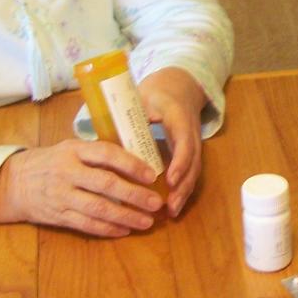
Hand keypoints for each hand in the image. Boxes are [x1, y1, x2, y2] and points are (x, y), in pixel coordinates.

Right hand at [0, 140, 162, 236]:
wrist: (13, 183)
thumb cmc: (50, 162)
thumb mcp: (70, 148)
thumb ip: (96, 153)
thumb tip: (136, 156)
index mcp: (74, 151)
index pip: (107, 154)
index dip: (131, 164)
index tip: (151, 174)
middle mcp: (68, 173)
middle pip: (106, 184)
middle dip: (135, 195)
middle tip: (156, 203)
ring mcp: (62, 196)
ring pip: (99, 209)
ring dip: (126, 216)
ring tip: (146, 221)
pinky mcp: (58, 216)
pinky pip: (86, 225)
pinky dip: (107, 229)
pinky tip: (125, 230)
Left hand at [138, 67, 207, 217]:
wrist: (179, 86)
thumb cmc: (157, 92)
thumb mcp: (143, 97)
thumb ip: (128, 115)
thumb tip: (102, 132)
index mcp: (179, 117)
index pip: (184, 142)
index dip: (179, 162)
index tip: (169, 180)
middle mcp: (191, 132)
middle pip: (193, 163)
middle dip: (183, 186)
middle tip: (169, 206)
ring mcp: (194, 143)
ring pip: (194, 171)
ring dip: (184, 193)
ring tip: (171, 212)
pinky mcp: (191, 152)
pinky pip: (190, 173)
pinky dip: (182, 190)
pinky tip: (172, 206)